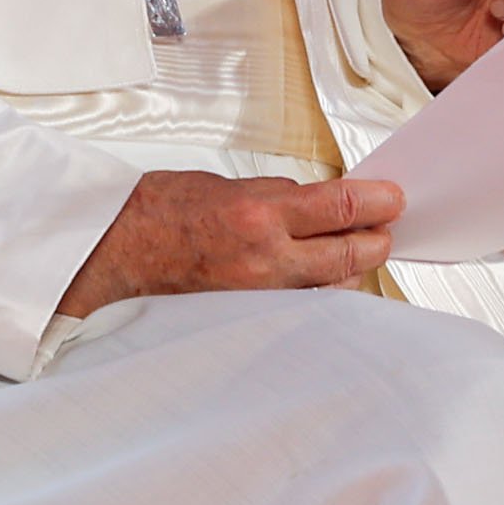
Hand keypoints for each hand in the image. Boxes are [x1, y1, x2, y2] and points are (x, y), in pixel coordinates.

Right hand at [53, 171, 401, 319]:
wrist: (110, 254)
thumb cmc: (155, 214)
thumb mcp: (222, 185)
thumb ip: (275, 195)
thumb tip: (316, 203)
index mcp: (257, 216)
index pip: (340, 210)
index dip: (377, 203)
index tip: (394, 199)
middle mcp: (264, 261)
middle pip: (349, 257)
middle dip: (376, 241)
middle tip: (387, 228)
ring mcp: (259, 298)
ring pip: (330, 288)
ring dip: (349, 269)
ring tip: (356, 251)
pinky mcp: (249, 319)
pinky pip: (300, 307)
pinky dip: (317, 292)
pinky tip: (319, 280)